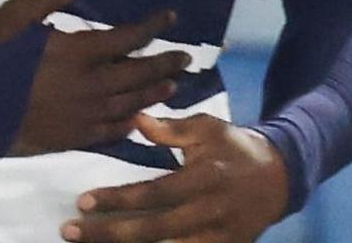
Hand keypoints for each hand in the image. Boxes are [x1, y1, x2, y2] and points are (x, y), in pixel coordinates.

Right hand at [0, 0, 192, 155]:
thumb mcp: (17, 14)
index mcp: (78, 52)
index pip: (128, 38)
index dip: (153, 27)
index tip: (171, 18)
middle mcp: (90, 86)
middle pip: (138, 75)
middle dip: (164, 63)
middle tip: (186, 58)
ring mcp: (83, 116)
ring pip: (130, 105)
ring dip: (153, 93)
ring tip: (171, 86)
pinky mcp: (72, 138)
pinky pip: (110, 132)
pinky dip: (128, 124)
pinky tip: (137, 120)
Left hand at [65, 113, 289, 242]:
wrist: (280, 178)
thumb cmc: (234, 148)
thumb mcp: (208, 128)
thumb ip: (172, 128)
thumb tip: (137, 120)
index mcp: (206, 178)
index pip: (155, 193)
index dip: (118, 199)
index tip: (82, 202)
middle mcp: (211, 213)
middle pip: (155, 230)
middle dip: (110, 233)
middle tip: (70, 231)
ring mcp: (220, 238)